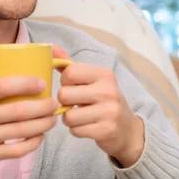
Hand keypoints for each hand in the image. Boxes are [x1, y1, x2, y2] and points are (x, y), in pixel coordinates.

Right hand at [0, 76, 58, 178]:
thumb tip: (17, 70)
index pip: (2, 86)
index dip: (26, 83)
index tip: (42, 82)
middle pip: (18, 110)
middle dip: (43, 106)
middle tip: (54, 102)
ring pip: (22, 130)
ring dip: (43, 124)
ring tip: (52, 118)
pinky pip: (17, 150)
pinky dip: (33, 142)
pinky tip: (40, 136)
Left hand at [55, 52, 144, 167]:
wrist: (127, 128)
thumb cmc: (103, 100)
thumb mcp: (91, 80)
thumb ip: (70, 65)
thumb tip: (51, 48)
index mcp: (104, 74)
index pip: (70, 73)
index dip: (65, 82)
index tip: (72, 87)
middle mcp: (108, 90)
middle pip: (64, 95)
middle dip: (64, 102)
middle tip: (74, 104)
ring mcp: (109, 111)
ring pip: (68, 116)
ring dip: (69, 119)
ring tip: (80, 116)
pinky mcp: (106, 130)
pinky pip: (75, 130)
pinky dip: (76, 130)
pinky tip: (86, 126)